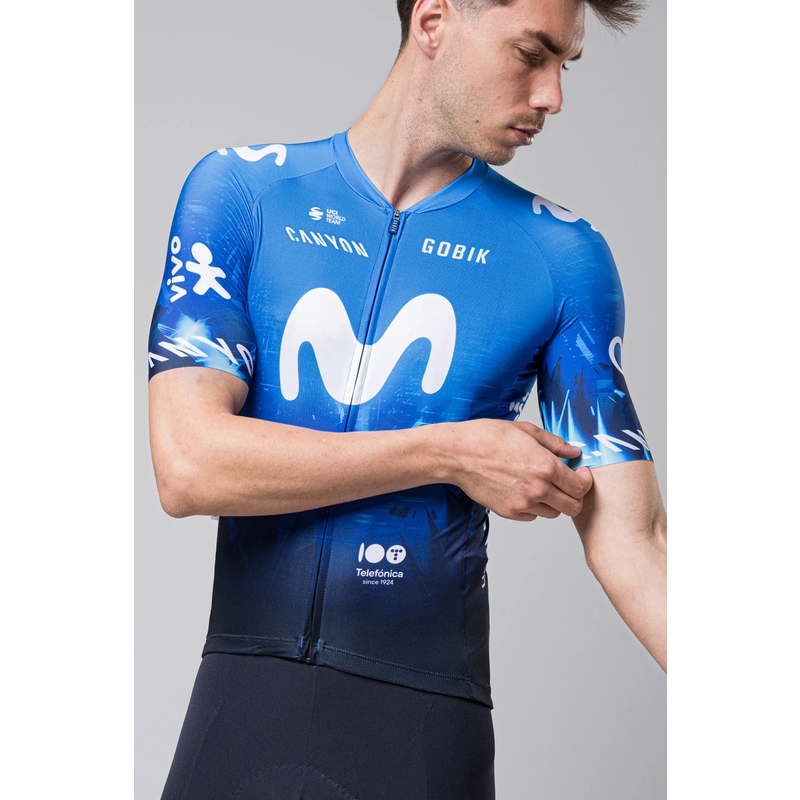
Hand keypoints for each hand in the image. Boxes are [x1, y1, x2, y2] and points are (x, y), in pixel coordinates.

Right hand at [441, 419, 592, 520]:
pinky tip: (524, 489)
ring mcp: (522, 504)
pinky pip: (532, 516)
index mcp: (545, 467)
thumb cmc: (487, 438)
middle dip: (575, 496)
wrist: (457, 454)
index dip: (585, 481)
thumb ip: (555, 444)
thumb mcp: (526, 431)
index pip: (580, 487)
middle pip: (573, 507)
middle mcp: (537, 489)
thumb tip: (574, 452)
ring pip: (553, 513)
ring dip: (554, 501)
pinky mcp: (509, 512)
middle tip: (568, 484)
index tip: (581, 474)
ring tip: (542, 485)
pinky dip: (534, 506)